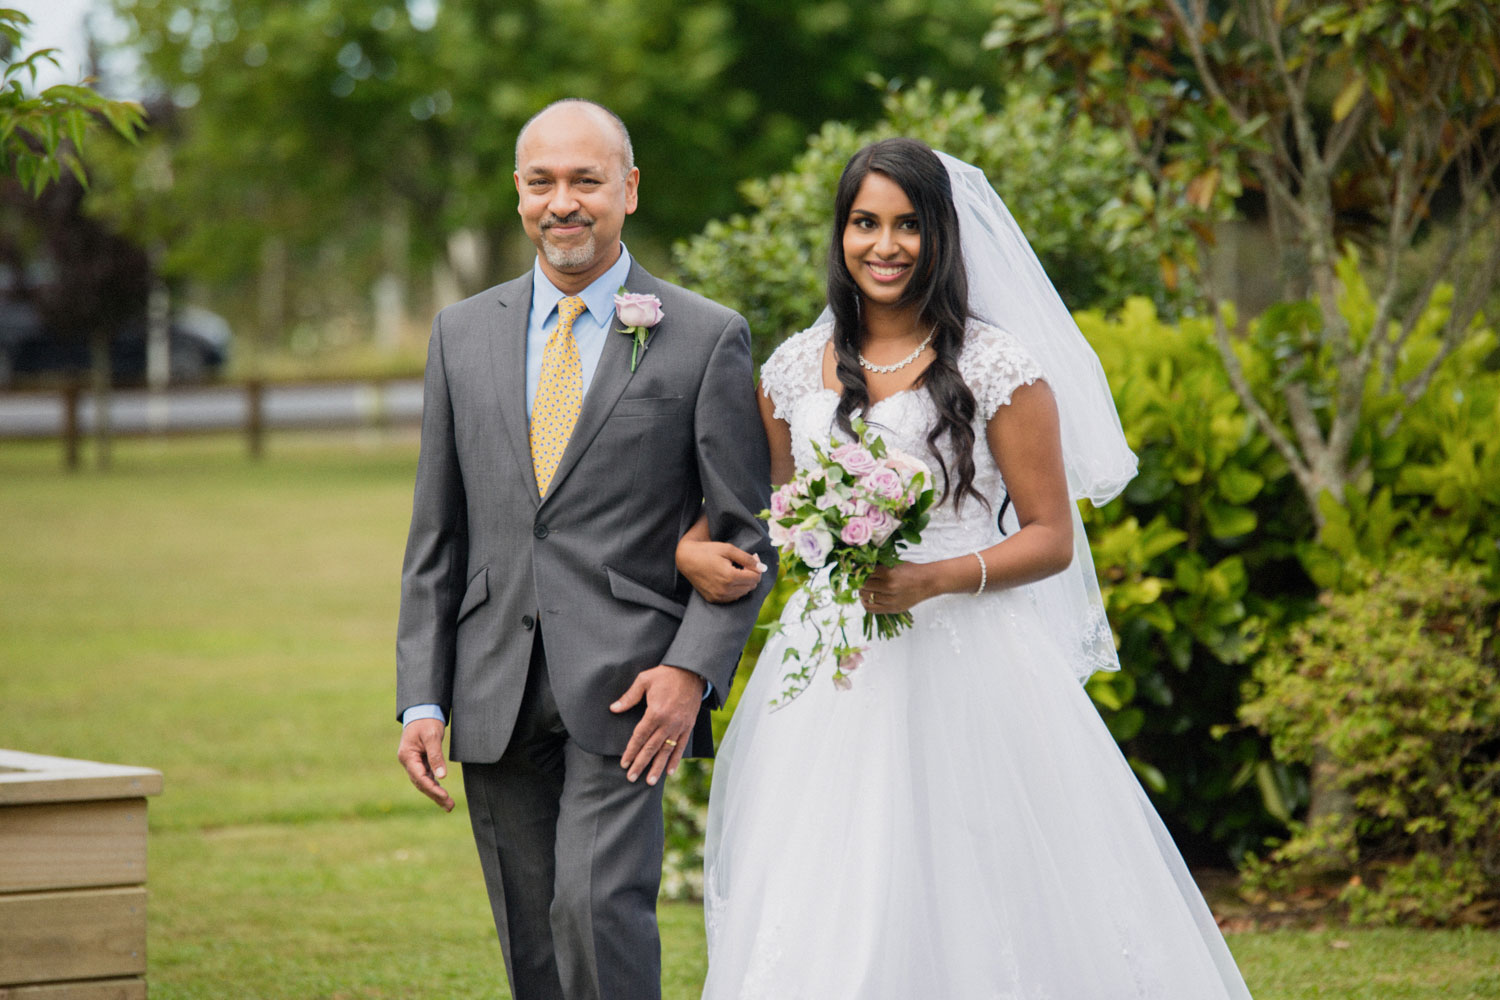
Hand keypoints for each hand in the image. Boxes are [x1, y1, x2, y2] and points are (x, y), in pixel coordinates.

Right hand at [397, 718, 453, 811]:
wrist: (422, 710)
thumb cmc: (427, 721)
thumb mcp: (432, 736)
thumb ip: (436, 756)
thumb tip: (442, 776)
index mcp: (407, 756)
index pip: (419, 777)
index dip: (432, 788)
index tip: (444, 796)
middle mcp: (408, 761)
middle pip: (421, 783)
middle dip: (435, 795)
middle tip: (450, 806)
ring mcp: (413, 762)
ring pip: (423, 782)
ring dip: (435, 793)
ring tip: (449, 806)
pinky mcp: (419, 761)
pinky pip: (426, 776)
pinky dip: (434, 785)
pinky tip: (442, 794)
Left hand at [611, 664, 705, 784]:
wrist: (692, 671)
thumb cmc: (665, 674)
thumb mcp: (644, 680)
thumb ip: (629, 697)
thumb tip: (614, 709)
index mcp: (655, 712)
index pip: (640, 737)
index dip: (631, 751)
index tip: (623, 763)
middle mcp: (668, 723)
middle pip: (651, 748)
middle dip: (640, 764)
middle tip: (632, 778)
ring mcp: (679, 726)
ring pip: (666, 751)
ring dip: (657, 767)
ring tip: (650, 781)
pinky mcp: (688, 726)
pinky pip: (681, 746)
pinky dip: (675, 759)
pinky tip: (670, 771)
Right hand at [677, 537, 764, 603]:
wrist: (686, 559)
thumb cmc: (708, 551)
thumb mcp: (729, 549)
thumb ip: (747, 559)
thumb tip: (763, 568)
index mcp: (730, 577)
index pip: (756, 577)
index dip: (757, 567)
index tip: (752, 558)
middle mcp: (725, 590)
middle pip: (751, 586)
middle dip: (751, 574)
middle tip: (743, 563)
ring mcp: (719, 597)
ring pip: (743, 593)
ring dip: (744, 582)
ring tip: (735, 570)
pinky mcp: (714, 600)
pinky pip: (733, 598)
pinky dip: (735, 589)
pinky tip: (729, 579)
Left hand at [860, 562, 936, 614]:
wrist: (928, 582)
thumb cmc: (911, 571)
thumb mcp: (894, 563)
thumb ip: (879, 566)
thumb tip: (860, 567)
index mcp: (888, 572)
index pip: (865, 573)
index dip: (858, 571)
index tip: (855, 571)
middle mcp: (889, 586)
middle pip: (863, 585)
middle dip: (859, 582)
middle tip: (858, 580)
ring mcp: (891, 599)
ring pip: (866, 597)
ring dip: (862, 592)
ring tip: (863, 588)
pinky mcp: (893, 608)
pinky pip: (872, 609)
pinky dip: (866, 603)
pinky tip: (866, 599)